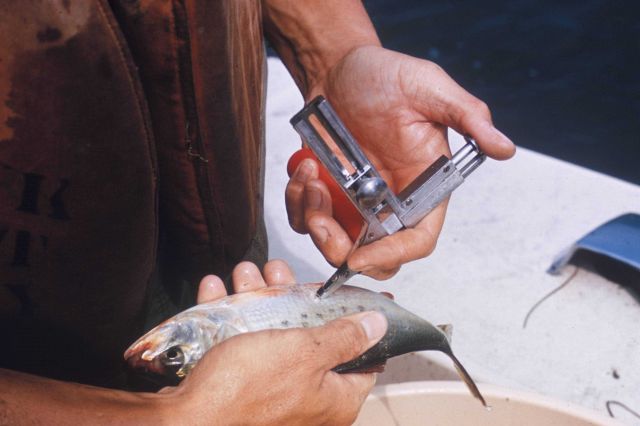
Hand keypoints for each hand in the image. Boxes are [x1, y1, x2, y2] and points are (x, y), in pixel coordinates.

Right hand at [160, 261, 387, 425]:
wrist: (184, 420)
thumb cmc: (251, 388)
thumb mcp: (306, 352)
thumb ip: (345, 337)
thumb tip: (378, 326)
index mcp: (333, 399)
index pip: (361, 360)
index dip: (356, 323)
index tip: (346, 295)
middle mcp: (305, 399)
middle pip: (308, 337)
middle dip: (290, 297)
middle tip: (276, 271)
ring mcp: (269, 393)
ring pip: (269, 334)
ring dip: (254, 297)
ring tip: (244, 273)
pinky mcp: (237, 387)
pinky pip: (238, 345)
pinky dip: (228, 316)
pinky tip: (217, 290)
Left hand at [286, 45, 515, 278]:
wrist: (342, 66)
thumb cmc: (389, 75)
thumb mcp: (431, 89)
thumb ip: (469, 117)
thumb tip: (505, 148)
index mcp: (422, 187)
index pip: (416, 240)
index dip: (392, 256)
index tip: (360, 257)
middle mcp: (389, 202)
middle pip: (371, 255)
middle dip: (340, 249)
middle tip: (321, 220)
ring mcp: (354, 201)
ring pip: (333, 241)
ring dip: (313, 220)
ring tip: (310, 177)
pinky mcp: (326, 192)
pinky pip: (305, 217)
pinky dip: (297, 202)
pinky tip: (304, 170)